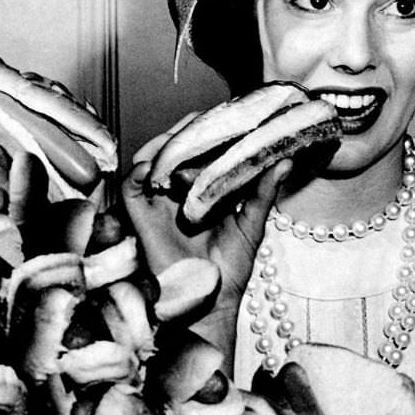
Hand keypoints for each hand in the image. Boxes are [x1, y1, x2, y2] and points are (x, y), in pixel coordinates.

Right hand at [122, 117, 289, 318]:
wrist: (211, 301)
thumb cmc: (231, 268)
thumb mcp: (251, 224)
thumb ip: (262, 192)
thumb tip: (284, 160)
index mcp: (203, 191)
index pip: (202, 152)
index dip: (208, 131)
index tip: (224, 113)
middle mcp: (178, 193)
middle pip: (174, 151)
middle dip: (185, 132)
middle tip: (201, 117)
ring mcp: (158, 203)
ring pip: (151, 161)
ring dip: (163, 145)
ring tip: (180, 135)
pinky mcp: (140, 217)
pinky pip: (130, 188)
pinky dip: (137, 172)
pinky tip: (153, 165)